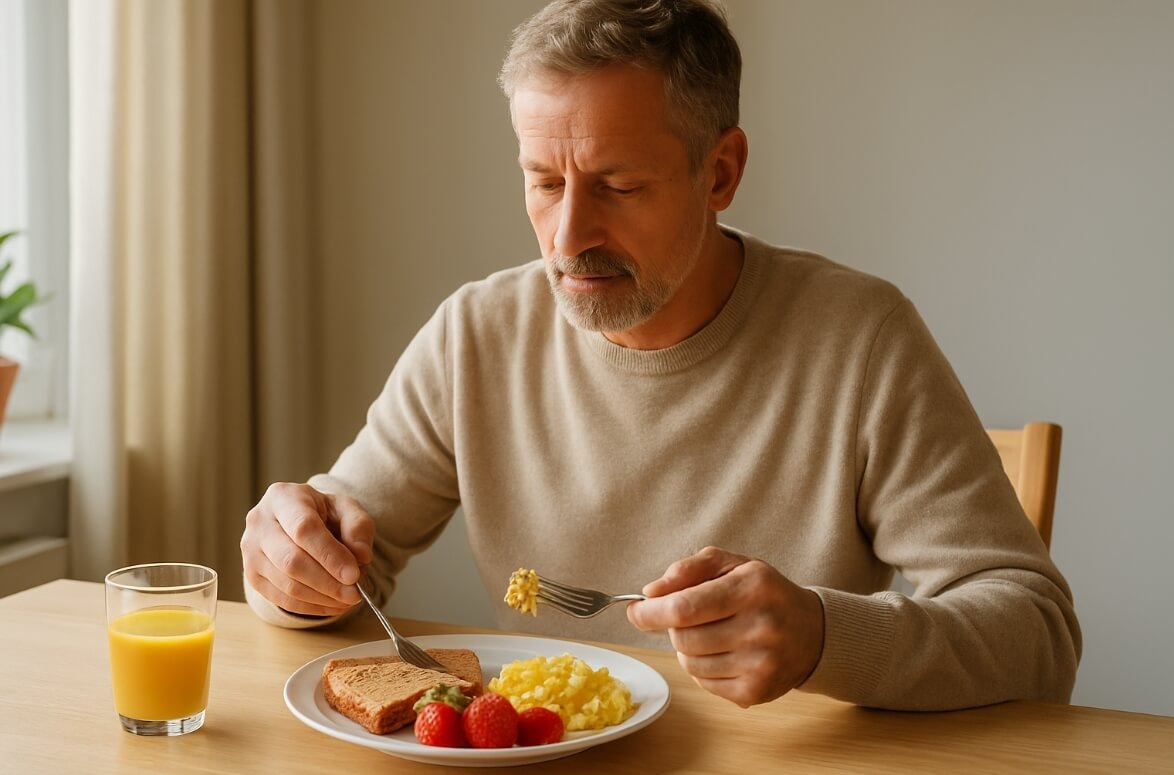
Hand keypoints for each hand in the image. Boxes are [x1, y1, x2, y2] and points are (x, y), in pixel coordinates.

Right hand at [241, 482, 374, 615]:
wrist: (298, 521)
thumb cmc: (323, 513)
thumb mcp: (347, 509)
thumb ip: (358, 528)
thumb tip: (361, 556)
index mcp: (282, 497)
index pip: (304, 529)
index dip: (329, 555)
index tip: (353, 574)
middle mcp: (259, 523)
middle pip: (291, 561)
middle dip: (327, 582)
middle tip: (354, 593)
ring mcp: (250, 551)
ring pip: (286, 584)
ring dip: (322, 598)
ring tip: (348, 599)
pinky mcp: (252, 576)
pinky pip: (281, 599)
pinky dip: (311, 607)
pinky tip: (332, 605)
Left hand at [626, 546, 824, 707]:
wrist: (812, 632)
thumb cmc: (763, 593)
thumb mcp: (731, 565)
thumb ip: (687, 569)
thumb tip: (651, 592)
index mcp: (753, 588)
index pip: (684, 607)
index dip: (650, 612)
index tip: (635, 611)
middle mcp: (761, 627)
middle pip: (683, 637)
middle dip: (673, 627)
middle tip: (689, 618)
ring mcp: (761, 664)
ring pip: (689, 663)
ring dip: (688, 648)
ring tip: (713, 634)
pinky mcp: (756, 692)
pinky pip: (703, 683)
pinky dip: (703, 669)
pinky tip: (725, 654)